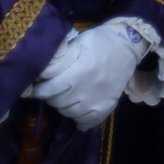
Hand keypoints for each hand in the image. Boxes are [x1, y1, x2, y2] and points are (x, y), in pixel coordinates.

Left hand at [28, 19, 150, 129]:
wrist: (127, 47)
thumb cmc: (99, 42)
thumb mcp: (76, 43)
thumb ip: (59, 59)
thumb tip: (40, 73)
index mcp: (79, 73)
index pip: (49, 90)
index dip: (39, 89)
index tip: (37, 85)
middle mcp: (87, 91)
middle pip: (57, 102)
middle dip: (51, 95)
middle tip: (54, 86)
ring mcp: (98, 102)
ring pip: (69, 113)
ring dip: (63, 105)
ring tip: (66, 94)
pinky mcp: (106, 107)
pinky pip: (86, 122)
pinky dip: (79, 118)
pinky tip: (78, 108)